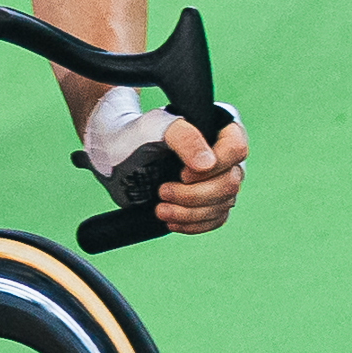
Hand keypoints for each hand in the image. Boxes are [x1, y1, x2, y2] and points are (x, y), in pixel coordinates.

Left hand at [84, 90, 248, 235]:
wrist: (115, 154)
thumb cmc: (135, 135)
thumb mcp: (155, 128)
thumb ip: (184, 137)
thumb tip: (208, 164)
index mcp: (219, 129)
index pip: (236, 149)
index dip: (214, 166)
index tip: (182, 174)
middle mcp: (225, 156)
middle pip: (230, 183)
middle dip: (194, 195)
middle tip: (162, 192)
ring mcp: (218, 180)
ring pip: (223, 204)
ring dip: (190, 212)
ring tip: (160, 209)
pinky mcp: (209, 202)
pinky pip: (215, 219)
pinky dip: (193, 224)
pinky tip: (171, 220)